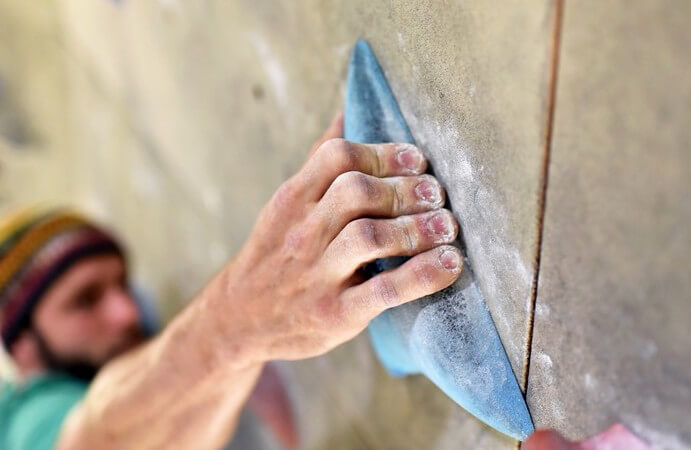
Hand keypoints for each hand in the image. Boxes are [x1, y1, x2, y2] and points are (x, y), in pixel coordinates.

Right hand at [211, 112, 462, 364]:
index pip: (337, 157)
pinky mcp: (335, 314)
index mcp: (293, 200)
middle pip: (357, 192)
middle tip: (439, 195)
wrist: (241, 320)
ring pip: (370, 238)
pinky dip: (423, 275)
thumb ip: (319, 162)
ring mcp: (317, 275)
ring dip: (418, 228)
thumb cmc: (277, 255)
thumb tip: (348, 112)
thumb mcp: (287, 205)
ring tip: (447, 227)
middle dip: (406, 189)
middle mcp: (302, 233)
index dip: (385, 153)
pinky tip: (449, 264)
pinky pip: (385, 290)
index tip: (418, 161)